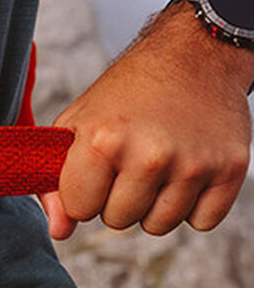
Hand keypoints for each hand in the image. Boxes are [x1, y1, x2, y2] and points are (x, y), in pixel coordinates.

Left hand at [37, 11, 251, 239]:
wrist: (193, 56)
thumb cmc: (127, 94)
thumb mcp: (78, 124)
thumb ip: (58, 181)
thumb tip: (59, 231)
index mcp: (103, 140)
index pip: (80, 209)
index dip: (85, 190)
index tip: (97, 167)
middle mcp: (149, 156)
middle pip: (118, 221)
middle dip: (118, 197)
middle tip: (131, 159)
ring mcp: (193, 165)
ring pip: (158, 226)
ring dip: (155, 204)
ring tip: (159, 163)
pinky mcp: (230, 170)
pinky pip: (201, 222)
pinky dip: (193, 205)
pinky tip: (187, 169)